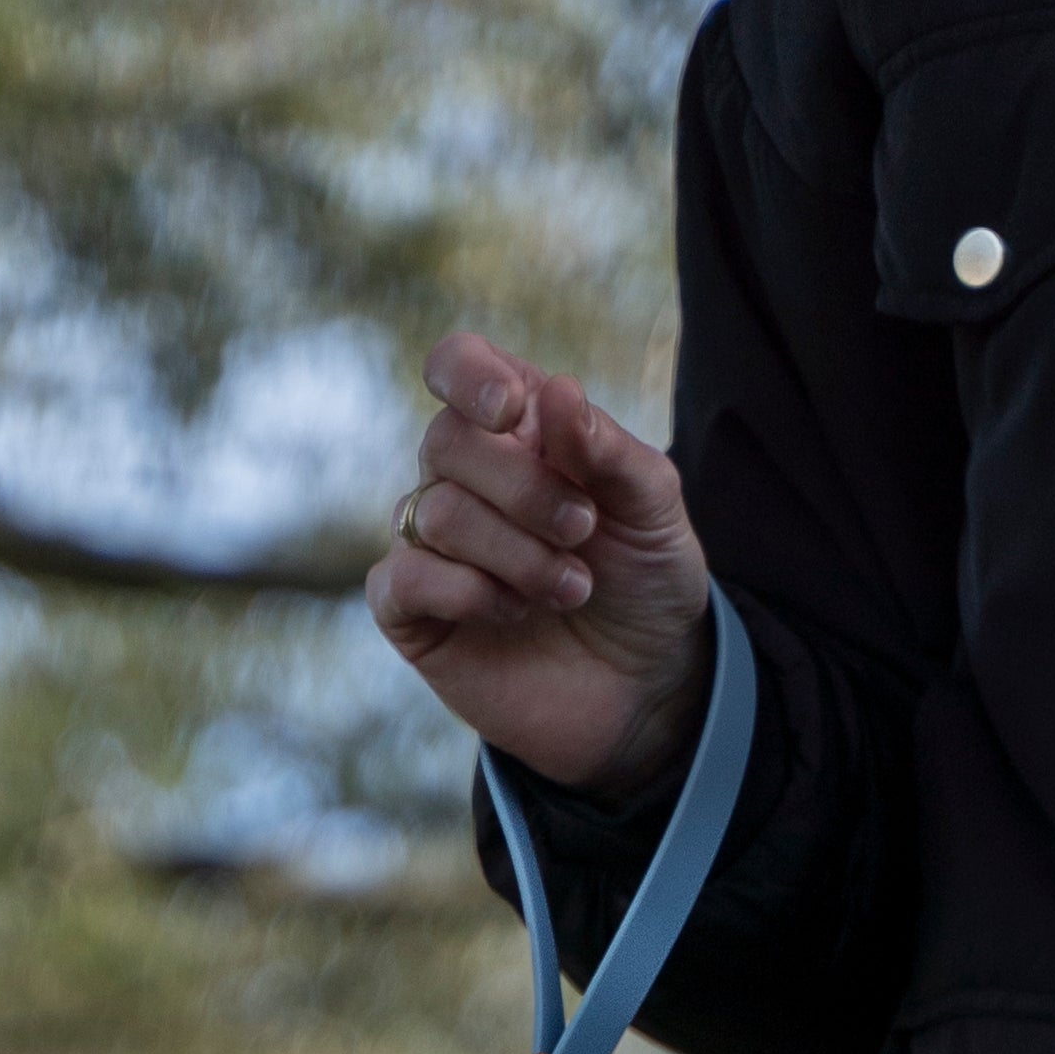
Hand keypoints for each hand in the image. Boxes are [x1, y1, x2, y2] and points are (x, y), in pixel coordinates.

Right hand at [366, 333, 711, 799]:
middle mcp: (465, 480)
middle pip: (447, 440)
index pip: (456, 365)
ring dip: (514, 551)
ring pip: (435, 512)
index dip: (469, 375)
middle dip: (523, 488)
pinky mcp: (414, 617)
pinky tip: (514, 613)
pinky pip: (401, 579)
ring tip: (572, 589)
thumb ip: (607, 448)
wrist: (645, 688)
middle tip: (583, 531)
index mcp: (517, 431)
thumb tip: (553, 391)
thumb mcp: (653, 507)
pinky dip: (465, 591)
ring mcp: (433, 548)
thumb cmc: (645, 582)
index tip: (511, 410)